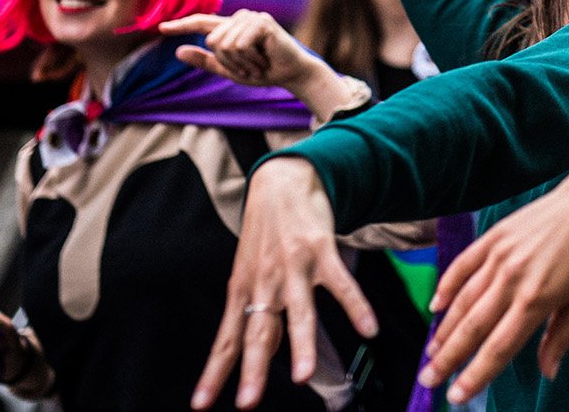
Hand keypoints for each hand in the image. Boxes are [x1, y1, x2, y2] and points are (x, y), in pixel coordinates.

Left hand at [161, 11, 347, 115]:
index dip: (181, 25)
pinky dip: (249, 59)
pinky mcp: (262, 22)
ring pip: (224, 44)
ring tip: (258, 64)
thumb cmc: (263, 71)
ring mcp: (251, 18)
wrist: (292, 73)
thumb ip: (205, 60)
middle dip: (228, 62)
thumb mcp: (228, 70)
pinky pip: (239, 45)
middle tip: (249, 67)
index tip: (161, 28)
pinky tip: (263, 60)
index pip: (201, 23)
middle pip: (212, 41)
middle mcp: (240, 18)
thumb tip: (178, 51)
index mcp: (230, 28)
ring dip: (240, 63)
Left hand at [192, 158, 375, 408]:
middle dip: (252, 368)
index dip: (213, 372)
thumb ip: (256, 312)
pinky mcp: (321, 250)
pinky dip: (356, 306)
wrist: (280, 180)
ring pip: (297, 311)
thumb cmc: (264, 231)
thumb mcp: (250, 272)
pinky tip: (368, 329)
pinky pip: (341, 284)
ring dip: (300, 345)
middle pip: (257, 331)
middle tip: (248, 402)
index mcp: (243, 289)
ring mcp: (293, 266)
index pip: (226, 339)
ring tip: (301, 376)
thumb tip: (262, 353)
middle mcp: (264, 281)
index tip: (200, 404)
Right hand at [421, 156, 568, 402]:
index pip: (498, 347)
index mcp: (537, 298)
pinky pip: (463, 264)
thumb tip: (549, 373)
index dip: (476, 374)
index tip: (456, 397)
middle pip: (472, 327)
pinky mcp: (495, 235)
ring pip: (463, 299)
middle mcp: (513, 278)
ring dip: (443, 329)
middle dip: (447, 358)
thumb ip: (561, 337)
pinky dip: (446, 285)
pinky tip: (435, 306)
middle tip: (428, 381)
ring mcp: (500, 254)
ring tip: (431, 353)